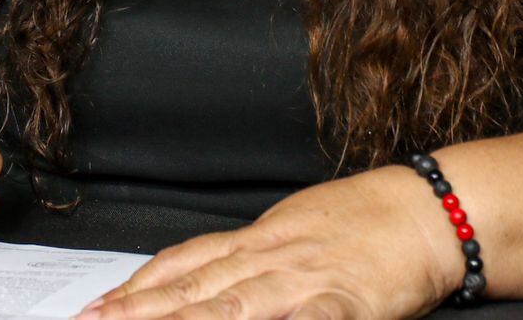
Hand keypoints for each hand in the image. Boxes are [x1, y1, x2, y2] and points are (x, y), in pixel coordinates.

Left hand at [76, 166, 460, 319]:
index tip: (97, 307)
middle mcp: (271, 257)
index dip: (135, 288)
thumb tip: (198, 279)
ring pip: (229, 308)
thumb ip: (246, 258)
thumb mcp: (293, 230)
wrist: (426, 211)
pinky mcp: (343, 303)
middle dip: (137, 313)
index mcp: (258, 240)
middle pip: (192, 290)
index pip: (182, 265)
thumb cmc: (363, 224)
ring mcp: (304, 280)